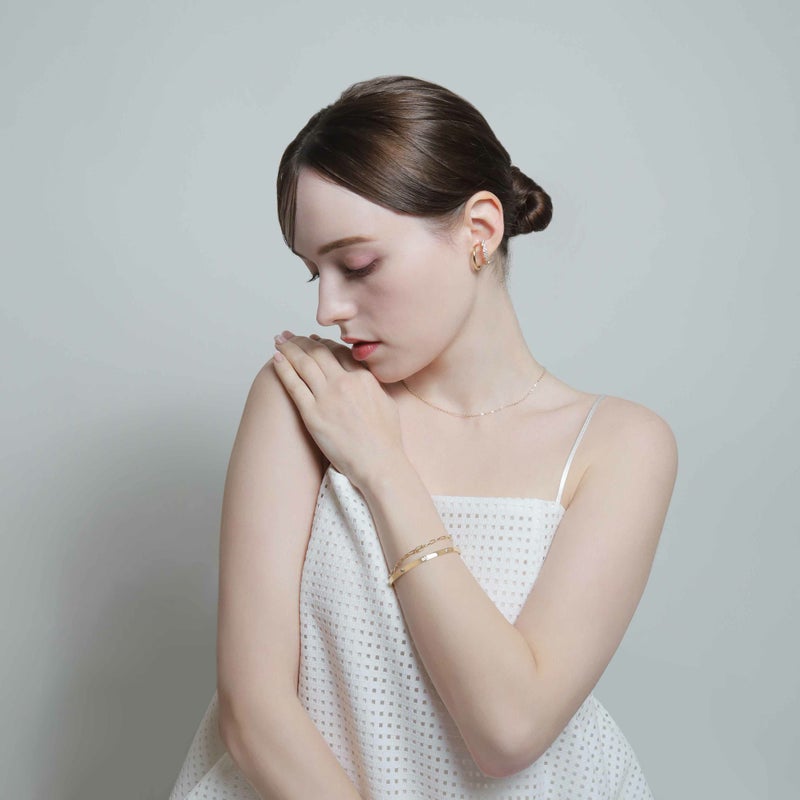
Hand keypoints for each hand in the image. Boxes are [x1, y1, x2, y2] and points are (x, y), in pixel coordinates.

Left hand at [271, 332, 404, 491]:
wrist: (379, 463)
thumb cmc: (385, 440)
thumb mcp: (387, 402)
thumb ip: (372, 386)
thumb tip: (365, 379)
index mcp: (363, 378)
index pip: (339, 352)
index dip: (323, 343)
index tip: (312, 340)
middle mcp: (344, 383)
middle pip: (318, 352)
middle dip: (301, 341)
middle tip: (288, 335)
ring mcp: (327, 398)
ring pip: (303, 364)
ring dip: (288, 349)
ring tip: (279, 341)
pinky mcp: (313, 415)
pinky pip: (293, 385)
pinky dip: (283, 369)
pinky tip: (275, 359)